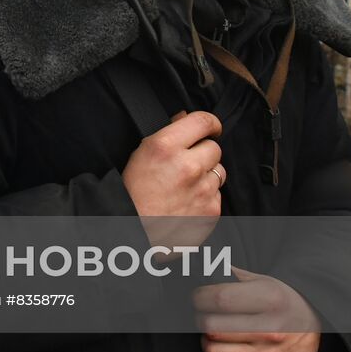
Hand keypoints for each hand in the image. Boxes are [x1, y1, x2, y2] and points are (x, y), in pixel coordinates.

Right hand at [122, 109, 222, 247]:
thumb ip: (167, 136)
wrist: (134, 231)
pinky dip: (206, 197)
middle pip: (214, 148)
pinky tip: (187, 202)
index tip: (211, 127)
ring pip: (219, 171)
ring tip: (185, 186)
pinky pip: (217, 195)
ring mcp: (202, 189)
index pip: (203, 121)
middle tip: (187, 163)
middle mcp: (188, 165)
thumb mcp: (140, 155)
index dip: (210, 123)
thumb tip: (184, 119)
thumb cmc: (132, 195)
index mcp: (166, 146)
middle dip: (203, 153)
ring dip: (206, 175)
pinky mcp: (211, 210)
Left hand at [194, 266, 321, 351]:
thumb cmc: (279, 300)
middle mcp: (272, 329)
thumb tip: (199, 270)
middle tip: (206, 316)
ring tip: (216, 334)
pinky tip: (232, 351)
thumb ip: (229, 275)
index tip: (198, 298)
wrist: (315, 326)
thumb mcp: (261, 280)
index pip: (218, 299)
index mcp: (270, 300)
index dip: (200, 298)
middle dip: (201, 320)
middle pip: (211, 328)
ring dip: (208, 342)